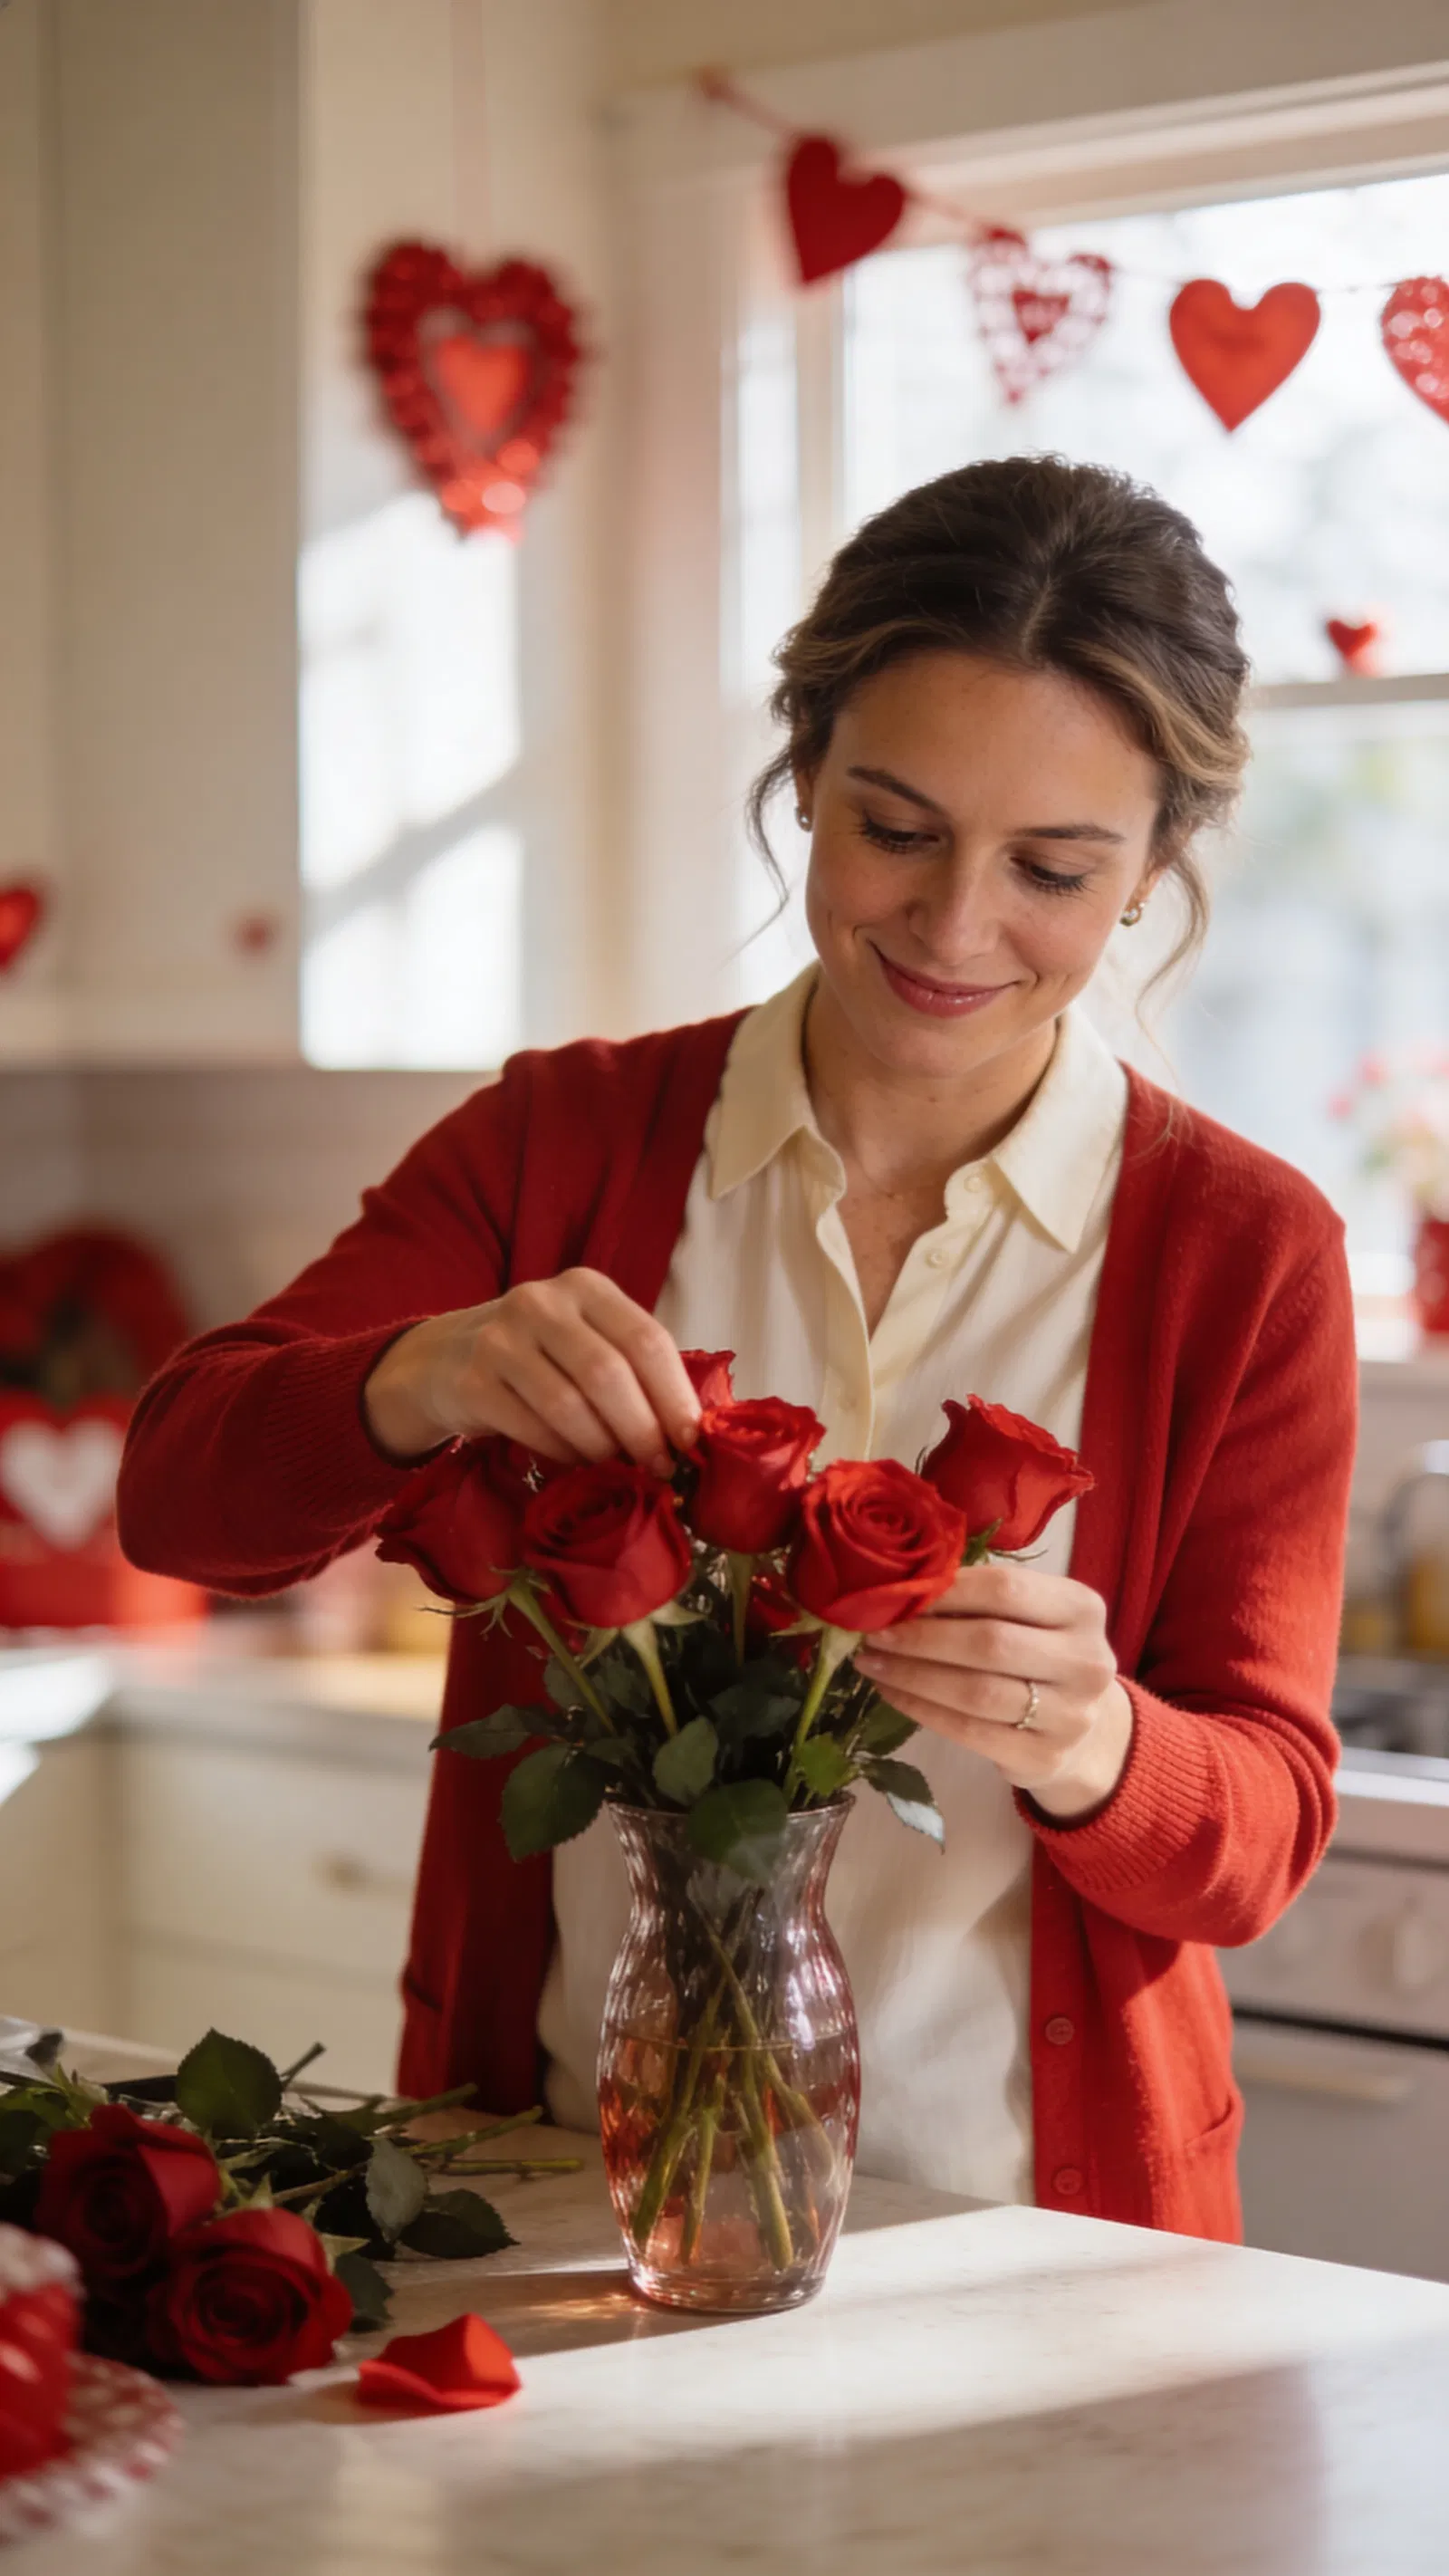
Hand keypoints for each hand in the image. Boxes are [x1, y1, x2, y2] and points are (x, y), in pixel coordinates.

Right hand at [363, 1270, 701, 1474]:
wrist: (444, 1358)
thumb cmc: (538, 1355)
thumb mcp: (584, 1338)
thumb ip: (632, 1368)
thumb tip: (690, 1431)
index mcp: (586, 1287)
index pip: (645, 1339)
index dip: (674, 1396)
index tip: (692, 1442)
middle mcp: (541, 1302)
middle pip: (609, 1374)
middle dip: (642, 1430)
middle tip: (659, 1468)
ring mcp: (501, 1339)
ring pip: (569, 1406)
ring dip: (602, 1448)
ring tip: (617, 1468)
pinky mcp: (472, 1381)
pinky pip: (532, 1429)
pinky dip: (562, 1454)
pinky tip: (574, 1462)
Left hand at [853, 1560, 1133, 1821]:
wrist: (1084, 1730)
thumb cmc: (1039, 1655)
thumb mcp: (1029, 1617)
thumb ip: (980, 1600)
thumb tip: (900, 1590)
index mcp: (1082, 1609)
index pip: (1006, 1589)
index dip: (946, 1590)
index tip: (897, 1593)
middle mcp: (1086, 1661)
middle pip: (990, 1642)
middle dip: (921, 1637)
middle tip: (873, 1632)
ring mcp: (1070, 1714)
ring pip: (975, 1691)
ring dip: (912, 1675)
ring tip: (872, 1663)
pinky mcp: (1044, 1756)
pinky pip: (969, 1731)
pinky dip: (922, 1709)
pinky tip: (892, 1692)